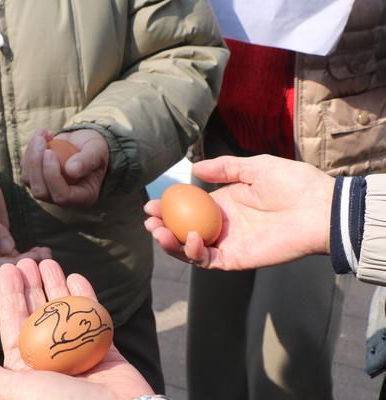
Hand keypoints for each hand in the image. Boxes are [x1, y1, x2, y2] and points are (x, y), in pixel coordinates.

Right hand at [0, 171, 50, 271]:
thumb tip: (7, 248)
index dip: (13, 265)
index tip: (32, 258)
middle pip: (4, 264)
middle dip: (24, 263)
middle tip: (45, 257)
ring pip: (12, 260)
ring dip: (29, 259)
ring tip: (47, 254)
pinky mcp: (2, 239)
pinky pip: (15, 252)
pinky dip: (28, 253)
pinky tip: (42, 251)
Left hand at [0, 259, 152, 399]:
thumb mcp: (11, 389)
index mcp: (24, 368)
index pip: (11, 324)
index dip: (8, 295)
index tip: (5, 269)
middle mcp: (49, 360)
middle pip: (38, 313)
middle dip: (31, 285)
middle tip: (26, 258)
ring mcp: (78, 354)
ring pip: (64, 311)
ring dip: (56, 285)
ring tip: (49, 260)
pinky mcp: (105, 351)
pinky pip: (93, 318)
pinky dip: (86, 296)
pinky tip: (77, 276)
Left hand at [21, 128, 108, 206]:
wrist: (84, 144)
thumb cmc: (95, 148)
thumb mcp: (97, 151)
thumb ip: (87, 160)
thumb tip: (71, 170)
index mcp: (83, 197)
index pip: (62, 196)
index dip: (52, 176)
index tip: (50, 152)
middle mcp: (63, 198)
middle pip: (40, 191)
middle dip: (36, 165)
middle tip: (41, 140)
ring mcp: (47, 190)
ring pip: (28, 180)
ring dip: (31, 155)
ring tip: (42, 134)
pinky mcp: (36, 179)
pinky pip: (25, 169)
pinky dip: (29, 151)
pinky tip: (41, 136)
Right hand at [144, 155, 333, 269]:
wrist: (319, 209)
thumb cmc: (294, 184)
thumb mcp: (255, 167)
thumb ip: (225, 168)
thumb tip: (195, 169)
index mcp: (224, 204)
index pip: (187, 209)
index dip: (167, 208)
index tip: (151, 204)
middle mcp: (222, 226)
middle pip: (182, 231)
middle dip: (161, 227)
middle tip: (149, 219)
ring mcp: (227, 244)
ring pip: (189, 249)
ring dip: (170, 243)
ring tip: (159, 231)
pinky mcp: (236, 259)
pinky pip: (207, 261)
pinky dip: (193, 252)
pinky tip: (190, 238)